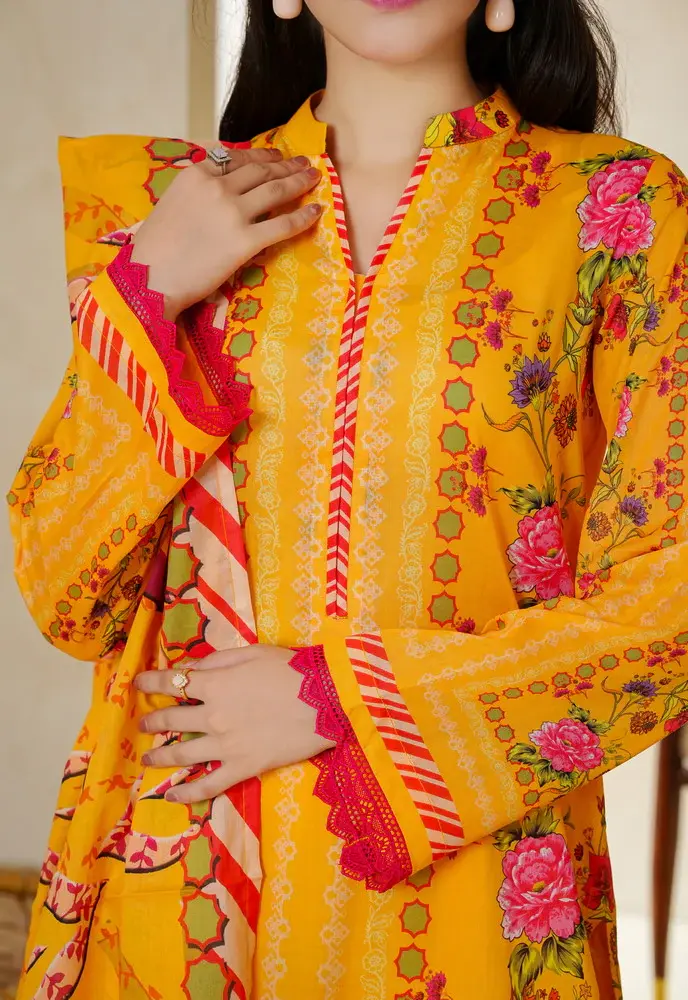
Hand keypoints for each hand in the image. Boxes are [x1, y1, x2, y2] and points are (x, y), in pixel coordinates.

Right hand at [130, 146, 322, 320]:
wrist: (150, 277)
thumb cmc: (154, 248)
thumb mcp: (171, 202)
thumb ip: (196, 191)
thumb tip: (217, 190)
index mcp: (196, 175)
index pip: (237, 159)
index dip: (262, 156)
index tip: (276, 156)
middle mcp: (218, 188)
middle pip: (261, 172)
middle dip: (286, 165)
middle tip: (303, 164)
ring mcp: (233, 213)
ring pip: (276, 191)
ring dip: (299, 182)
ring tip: (314, 178)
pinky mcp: (246, 241)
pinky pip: (283, 225)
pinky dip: (303, 216)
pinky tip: (316, 210)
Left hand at [134, 645, 333, 802]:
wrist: (324, 699)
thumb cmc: (291, 670)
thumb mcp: (252, 653)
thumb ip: (217, 660)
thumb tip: (191, 668)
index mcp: (215, 683)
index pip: (172, 681)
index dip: (150, 682)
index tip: (136, 684)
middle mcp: (212, 716)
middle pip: (171, 719)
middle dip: (152, 721)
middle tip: (143, 723)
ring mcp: (225, 745)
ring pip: (181, 754)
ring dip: (159, 756)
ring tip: (147, 759)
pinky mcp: (242, 768)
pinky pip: (208, 785)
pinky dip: (187, 793)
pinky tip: (171, 795)